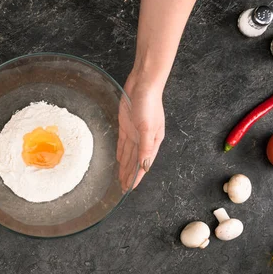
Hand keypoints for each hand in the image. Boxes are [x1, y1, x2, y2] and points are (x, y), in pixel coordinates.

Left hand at [117, 73, 164, 190]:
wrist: (143, 84)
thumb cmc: (149, 105)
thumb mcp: (148, 128)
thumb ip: (145, 148)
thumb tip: (144, 165)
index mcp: (153, 142)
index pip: (143, 164)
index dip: (136, 177)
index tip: (129, 188)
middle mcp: (144, 140)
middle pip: (135, 162)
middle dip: (129, 175)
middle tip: (122, 188)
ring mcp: (135, 133)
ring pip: (129, 154)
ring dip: (125, 167)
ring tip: (120, 178)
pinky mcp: (126, 126)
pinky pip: (123, 144)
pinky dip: (121, 153)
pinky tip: (119, 160)